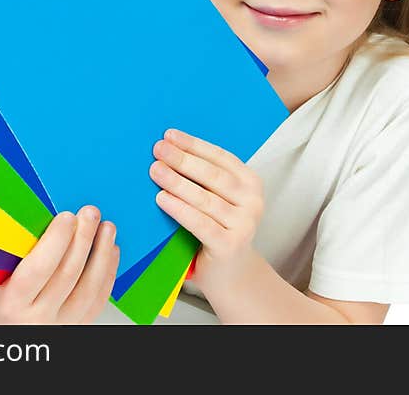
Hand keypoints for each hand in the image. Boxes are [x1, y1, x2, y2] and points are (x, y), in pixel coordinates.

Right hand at [0, 206, 118, 323]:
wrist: (6, 329)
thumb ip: (9, 251)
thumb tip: (27, 212)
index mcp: (12, 303)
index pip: (38, 269)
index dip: (55, 240)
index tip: (66, 216)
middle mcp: (37, 319)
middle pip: (67, 274)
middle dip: (82, 238)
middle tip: (90, 213)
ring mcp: (61, 324)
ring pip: (89, 288)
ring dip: (102, 253)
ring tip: (107, 228)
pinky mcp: (78, 326)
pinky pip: (98, 300)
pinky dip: (108, 273)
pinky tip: (111, 252)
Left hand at [149, 128, 263, 288]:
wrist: (231, 274)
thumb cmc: (218, 229)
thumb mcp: (217, 199)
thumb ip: (202, 179)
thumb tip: (168, 150)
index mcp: (251, 182)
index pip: (220, 157)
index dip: (194, 144)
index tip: (169, 135)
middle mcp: (253, 201)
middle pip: (212, 175)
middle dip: (183, 159)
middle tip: (158, 149)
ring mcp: (244, 224)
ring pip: (205, 198)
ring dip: (177, 182)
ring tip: (155, 170)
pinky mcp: (230, 245)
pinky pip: (200, 223)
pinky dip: (179, 209)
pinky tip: (162, 199)